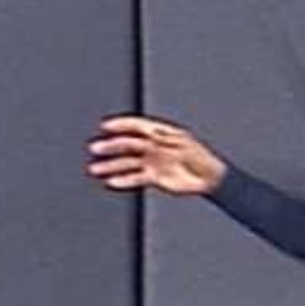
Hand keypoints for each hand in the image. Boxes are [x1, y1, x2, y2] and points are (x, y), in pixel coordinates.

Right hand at [87, 115, 228, 196]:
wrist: (209, 178)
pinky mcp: (154, 177)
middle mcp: (154, 146)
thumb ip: (165, 139)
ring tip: (95, 168)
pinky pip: (135, 178)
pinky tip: (111, 181)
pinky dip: (123, 180)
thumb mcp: (184, 143)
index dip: (122, 124)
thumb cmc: (200, 157)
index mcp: (161, 133)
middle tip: (95, 147)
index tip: (106, 125)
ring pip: (127, 162)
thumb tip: (150, 133)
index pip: (138, 125)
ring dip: (111, 165)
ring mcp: (152, 161)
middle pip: (128, 144)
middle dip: (111, 145)